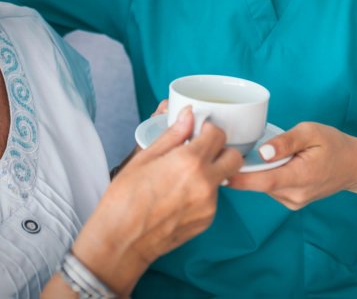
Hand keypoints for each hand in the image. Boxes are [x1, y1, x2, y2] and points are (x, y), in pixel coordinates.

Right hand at [74, 107, 243, 292]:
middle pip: (234, 157)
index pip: (219, 135)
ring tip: (182, 178)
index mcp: (190, 162)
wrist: (122, 241)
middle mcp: (206, 182)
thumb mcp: (144, 158)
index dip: (209, 130)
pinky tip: (179, 197)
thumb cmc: (125, 199)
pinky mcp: (207, 221)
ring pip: (223, 179)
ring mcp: (209, 204)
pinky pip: (213, 199)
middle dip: (222, 150)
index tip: (199, 132)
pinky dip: (202, 194)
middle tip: (201, 152)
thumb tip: (188, 115)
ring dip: (210, 173)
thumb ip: (172, 135)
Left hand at [223, 121, 356, 210]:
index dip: (238, 177)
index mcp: (300, 177)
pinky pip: (271, 189)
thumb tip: (263, 152)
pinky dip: (267, 177)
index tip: (219, 169)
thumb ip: (286, 142)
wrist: (355, 166)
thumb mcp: (311, 132)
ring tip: (259, 154)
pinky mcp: (292, 202)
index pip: (262, 182)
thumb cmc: (334, 145)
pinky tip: (274, 164)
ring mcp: (293, 202)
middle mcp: (295, 195)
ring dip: (257, 173)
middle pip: (259, 184)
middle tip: (231, 151)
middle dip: (243, 170)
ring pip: (263, 187)